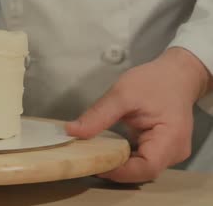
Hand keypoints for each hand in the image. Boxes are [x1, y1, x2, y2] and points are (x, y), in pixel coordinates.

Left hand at [66, 47, 211, 182]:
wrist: (175, 75)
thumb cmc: (154, 81)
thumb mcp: (122, 94)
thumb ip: (98, 115)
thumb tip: (71, 131)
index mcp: (171, 139)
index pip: (146, 167)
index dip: (119, 171)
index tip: (94, 164)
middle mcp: (174, 152)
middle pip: (143, 172)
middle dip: (115, 169)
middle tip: (88, 160)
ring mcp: (170, 153)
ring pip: (141, 169)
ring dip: (118, 164)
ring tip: (94, 156)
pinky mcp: (161, 150)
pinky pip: (141, 160)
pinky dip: (123, 157)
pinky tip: (107, 151)